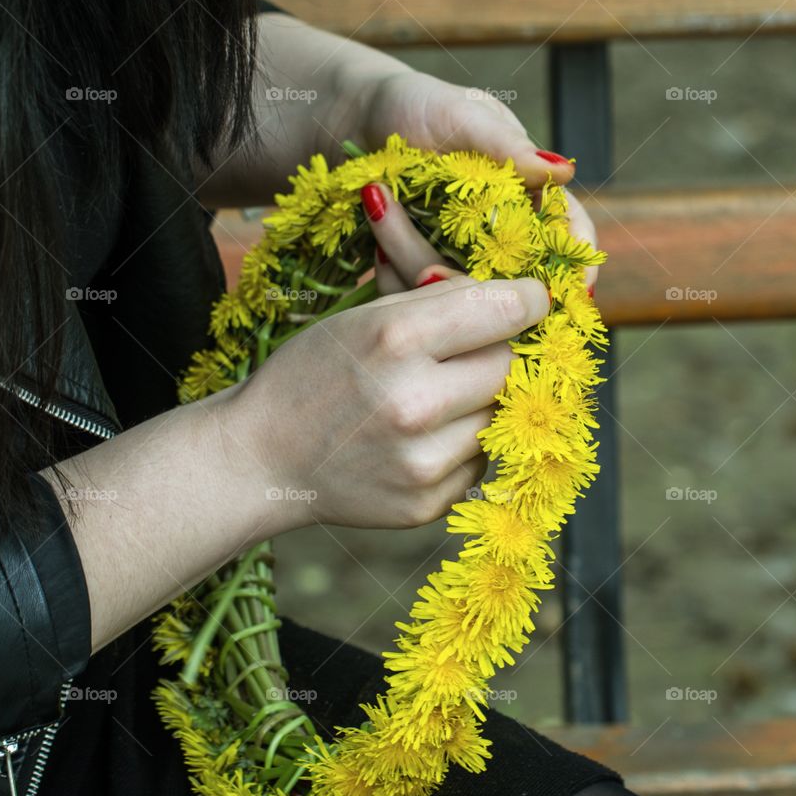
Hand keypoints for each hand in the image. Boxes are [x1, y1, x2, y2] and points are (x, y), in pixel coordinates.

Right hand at [235, 275, 550, 531]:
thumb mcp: (362, 317)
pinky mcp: (426, 503)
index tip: (533, 300)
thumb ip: (437, 299)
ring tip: (431, 401)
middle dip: (496, 352)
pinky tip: (420, 440)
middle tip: (462, 355)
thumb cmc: (313, 374)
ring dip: (479, 403)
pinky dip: (461, 447)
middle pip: (509, 365)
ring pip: (499, 416)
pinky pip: (479, 461)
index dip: (528, 300)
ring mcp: (422, 461)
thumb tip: (518, 291)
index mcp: (396, 339)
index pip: (505, 310)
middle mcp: (414, 402)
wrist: (262, 457)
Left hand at [345, 67, 600, 290]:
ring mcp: (460, 254)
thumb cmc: (418, 106)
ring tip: (381, 208)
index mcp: (527, 190)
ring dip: (423, 266)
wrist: (355, 117)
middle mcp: (501, 230)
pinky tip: (375, 243)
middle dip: (494, 288)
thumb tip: (564, 173)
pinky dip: (399, 274)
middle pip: (519, 279)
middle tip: (446, 273)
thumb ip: (508, 147)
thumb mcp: (462, 116)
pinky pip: (420, 292)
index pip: (568, 232)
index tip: (578, 286)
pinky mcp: (421, 267)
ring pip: (464, 292)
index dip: (578, 262)